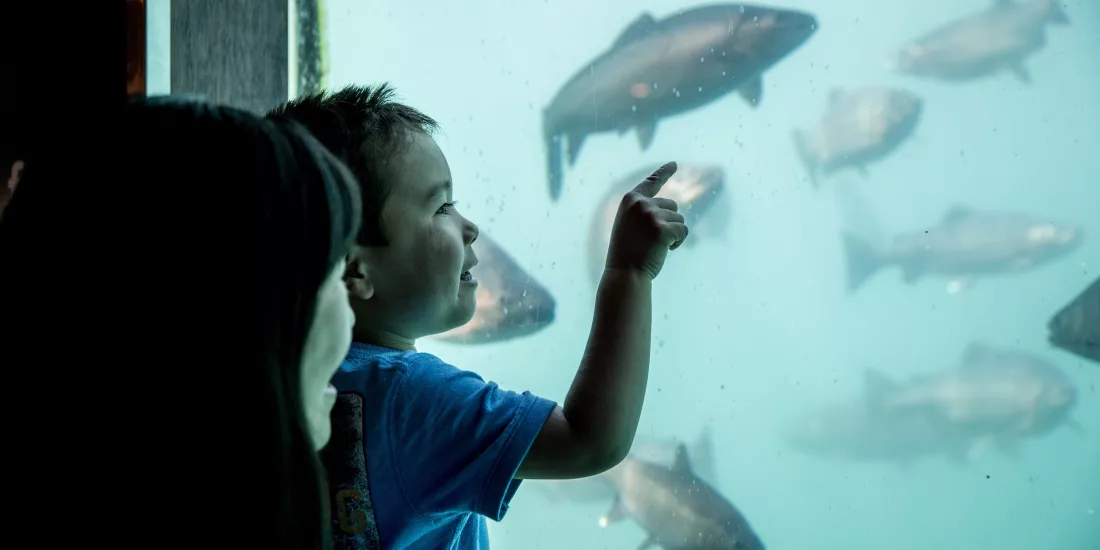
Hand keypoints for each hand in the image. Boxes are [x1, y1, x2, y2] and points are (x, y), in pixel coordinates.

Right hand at [604, 161, 688, 279]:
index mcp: (630, 200)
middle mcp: (641, 204)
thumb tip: (672, 209)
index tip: (675, 164)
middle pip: (672, 205)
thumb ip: (644, 212)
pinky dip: (678, 242)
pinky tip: (664, 250)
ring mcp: (652, 216)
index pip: (651, 182)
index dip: (664, 172)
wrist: (624, 273)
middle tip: (653, 240)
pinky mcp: (664, 229)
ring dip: (673, 233)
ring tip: (656, 246)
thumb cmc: (627, 253)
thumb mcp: (628, 224)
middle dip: (669, 221)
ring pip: (679, 219)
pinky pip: (683, 231)